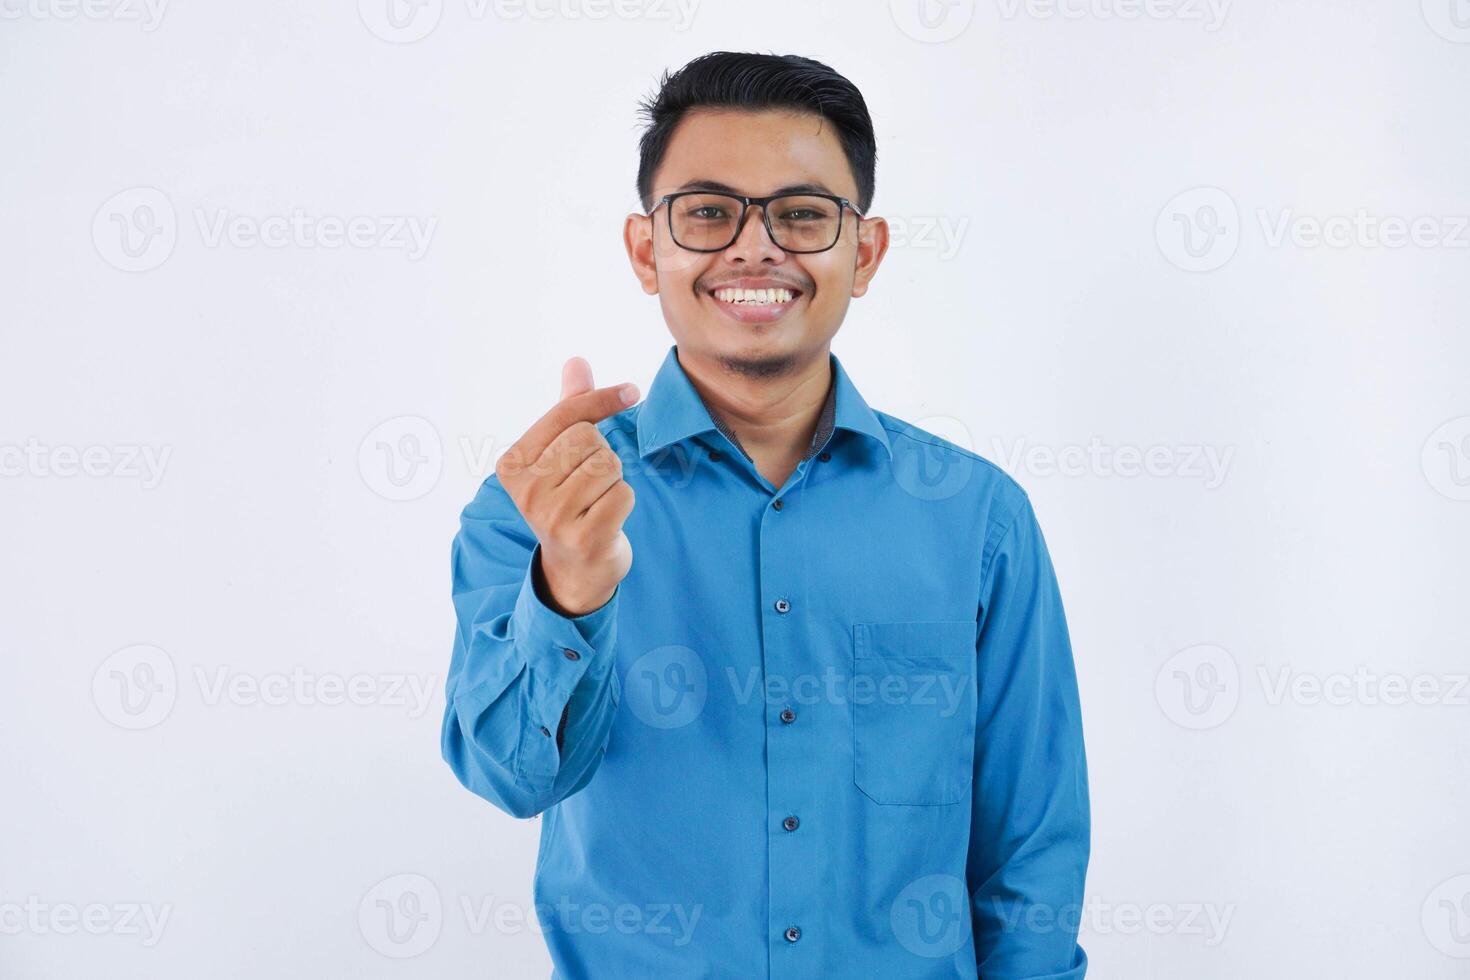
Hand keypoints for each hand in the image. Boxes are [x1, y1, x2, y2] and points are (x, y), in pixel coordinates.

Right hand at [495, 357, 638, 616]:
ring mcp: (552, 517)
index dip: (602, 400)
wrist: (574, 568)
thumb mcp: (560, 455)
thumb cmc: (568, 500)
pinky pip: (622, 494)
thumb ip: (569, 409)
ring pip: (609, 465)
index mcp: (512, 465)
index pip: (567, 415)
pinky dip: (623, 502)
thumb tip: (577, 362)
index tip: (632, 392)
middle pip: (589, 439)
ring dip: (613, 480)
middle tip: (589, 483)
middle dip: (602, 454)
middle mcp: (525, 491)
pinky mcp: (583, 537)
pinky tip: (606, 519)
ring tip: (595, 502)